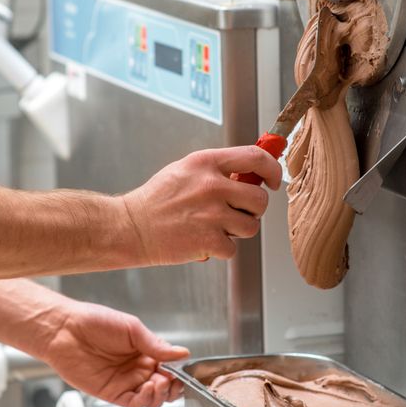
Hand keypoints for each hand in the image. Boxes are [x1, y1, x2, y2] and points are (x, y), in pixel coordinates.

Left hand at [42, 301, 188, 406]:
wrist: (65, 330)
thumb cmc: (94, 322)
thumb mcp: (132, 328)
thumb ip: (156, 344)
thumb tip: (181, 353)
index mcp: (145, 351)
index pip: (170, 367)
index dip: (178, 371)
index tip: (182, 370)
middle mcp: (137, 368)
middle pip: (164, 387)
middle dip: (173, 387)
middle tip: (172, 380)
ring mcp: (125, 382)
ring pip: (152, 399)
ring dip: (161, 395)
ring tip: (159, 383)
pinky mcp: (112, 393)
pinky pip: (134, 404)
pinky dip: (145, 401)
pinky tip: (146, 390)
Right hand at [121, 146, 281, 265]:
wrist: (131, 227)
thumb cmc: (158, 200)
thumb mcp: (185, 170)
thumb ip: (217, 169)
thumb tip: (252, 174)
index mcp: (206, 163)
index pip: (255, 157)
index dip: (272, 169)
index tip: (273, 180)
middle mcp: (211, 185)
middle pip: (260, 198)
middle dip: (254, 209)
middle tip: (238, 211)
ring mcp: (211, 214)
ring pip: (251, 226)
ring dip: (238, 230)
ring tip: (216, 227)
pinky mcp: (208, 240)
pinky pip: (233, 248)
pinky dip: (220, 249)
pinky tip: (203, 241)